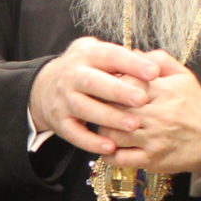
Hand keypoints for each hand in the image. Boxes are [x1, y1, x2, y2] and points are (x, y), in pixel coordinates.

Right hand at [28, 37, 159, 156]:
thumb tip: (156, 63)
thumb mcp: (99, 53)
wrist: (44, 87)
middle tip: (142, 99)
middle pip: (92, 82)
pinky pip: (74, 133)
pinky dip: (90, 142)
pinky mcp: (59, 122)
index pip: (108, 56)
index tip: (154, 72)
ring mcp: (63, 100)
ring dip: (109, 117)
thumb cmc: (86, 69)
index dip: (131, 63)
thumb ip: (125, 56)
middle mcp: (71, 76)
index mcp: (86, 56)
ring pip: (84, 108)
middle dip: (117, 91)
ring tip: (133, 125)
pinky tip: (110, 147)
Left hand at [113, 51, 200, 177]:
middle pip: (114, 109)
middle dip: (102, 108)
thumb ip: (159, 61)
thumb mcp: (184, 77)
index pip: (125, 84)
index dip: (110, 85)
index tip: (106, 87)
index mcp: (164, 91)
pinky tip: (108, 147)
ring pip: (112, 134)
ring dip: (103, 131)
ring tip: (105, 126)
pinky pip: (119, 158)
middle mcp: (157, 115)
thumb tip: (132, 53)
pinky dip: (108, 154)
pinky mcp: (151, 160)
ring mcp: (153, 139)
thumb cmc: (195, 106)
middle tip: (98, 107)